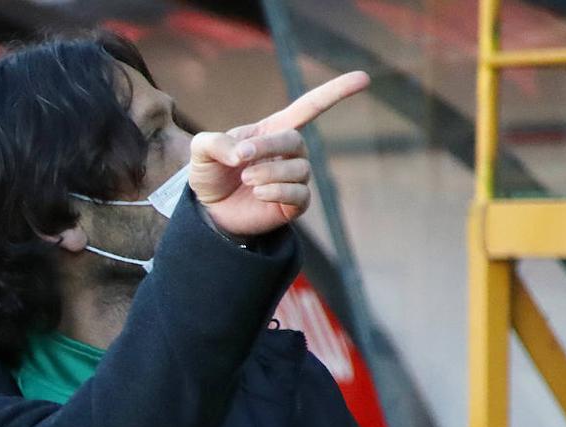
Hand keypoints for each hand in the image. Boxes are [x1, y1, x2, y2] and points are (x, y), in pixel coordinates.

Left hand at [189, 71, 369, 237]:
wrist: (209, 210)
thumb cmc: (209, 173)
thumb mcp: (200, 152)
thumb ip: (213, 142)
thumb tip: (241, 153)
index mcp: (273, 130)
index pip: (310, 107)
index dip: (335, 92)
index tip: (364, 78)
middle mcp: (290, 152)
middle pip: (294, 140)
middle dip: (266, 148)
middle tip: (239, 159)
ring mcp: (294, 178)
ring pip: (298, 169)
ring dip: (268, 173)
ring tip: (246, 180)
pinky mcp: (294, 204)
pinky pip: (299, 195)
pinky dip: (277, 192)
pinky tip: (258, 193)